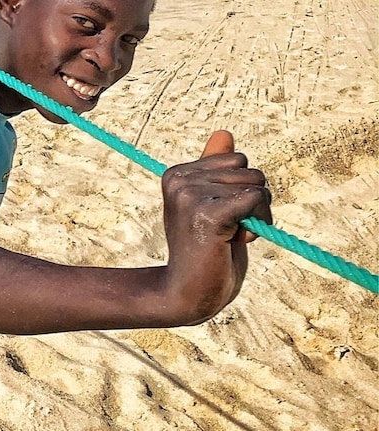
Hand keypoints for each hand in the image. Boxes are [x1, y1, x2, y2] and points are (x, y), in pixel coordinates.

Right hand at [160, 130, 271, 322]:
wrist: (188, 293)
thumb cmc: (204, 252)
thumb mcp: (212, 205)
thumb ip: (216, 171)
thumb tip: (224, 133)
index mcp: (177, 174)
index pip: (236, 159)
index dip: (240, 190)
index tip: (218, 218)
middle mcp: (179, 179)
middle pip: (249, 169)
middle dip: (251, 201)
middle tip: (225, 231)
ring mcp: (190, 195)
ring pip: (257, 184)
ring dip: (256, 215)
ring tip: (227, 237)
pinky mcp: (206, 212)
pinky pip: (256, 199)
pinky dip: (258, 223)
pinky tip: (234, 240)